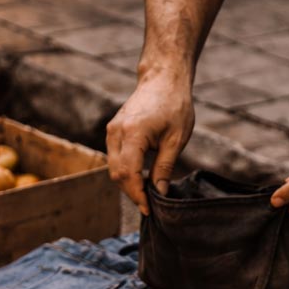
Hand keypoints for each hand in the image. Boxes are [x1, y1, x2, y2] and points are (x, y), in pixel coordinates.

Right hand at [106, 73, 193, 214]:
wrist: (164, 79)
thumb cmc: (175, 105)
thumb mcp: (176, 139)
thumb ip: (165, 167)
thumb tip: (159, 193)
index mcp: (133, 133)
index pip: (128, 174)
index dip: (137, 195)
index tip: (149, 209)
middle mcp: (116, 132)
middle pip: (117, 173)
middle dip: (131, 192)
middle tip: (149, 205)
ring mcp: (112, 130)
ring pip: (113, 166)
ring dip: (127, 182)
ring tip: (146, 193)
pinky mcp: (113, 129)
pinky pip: (114, 156)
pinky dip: (125, 170)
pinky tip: (140, 177)